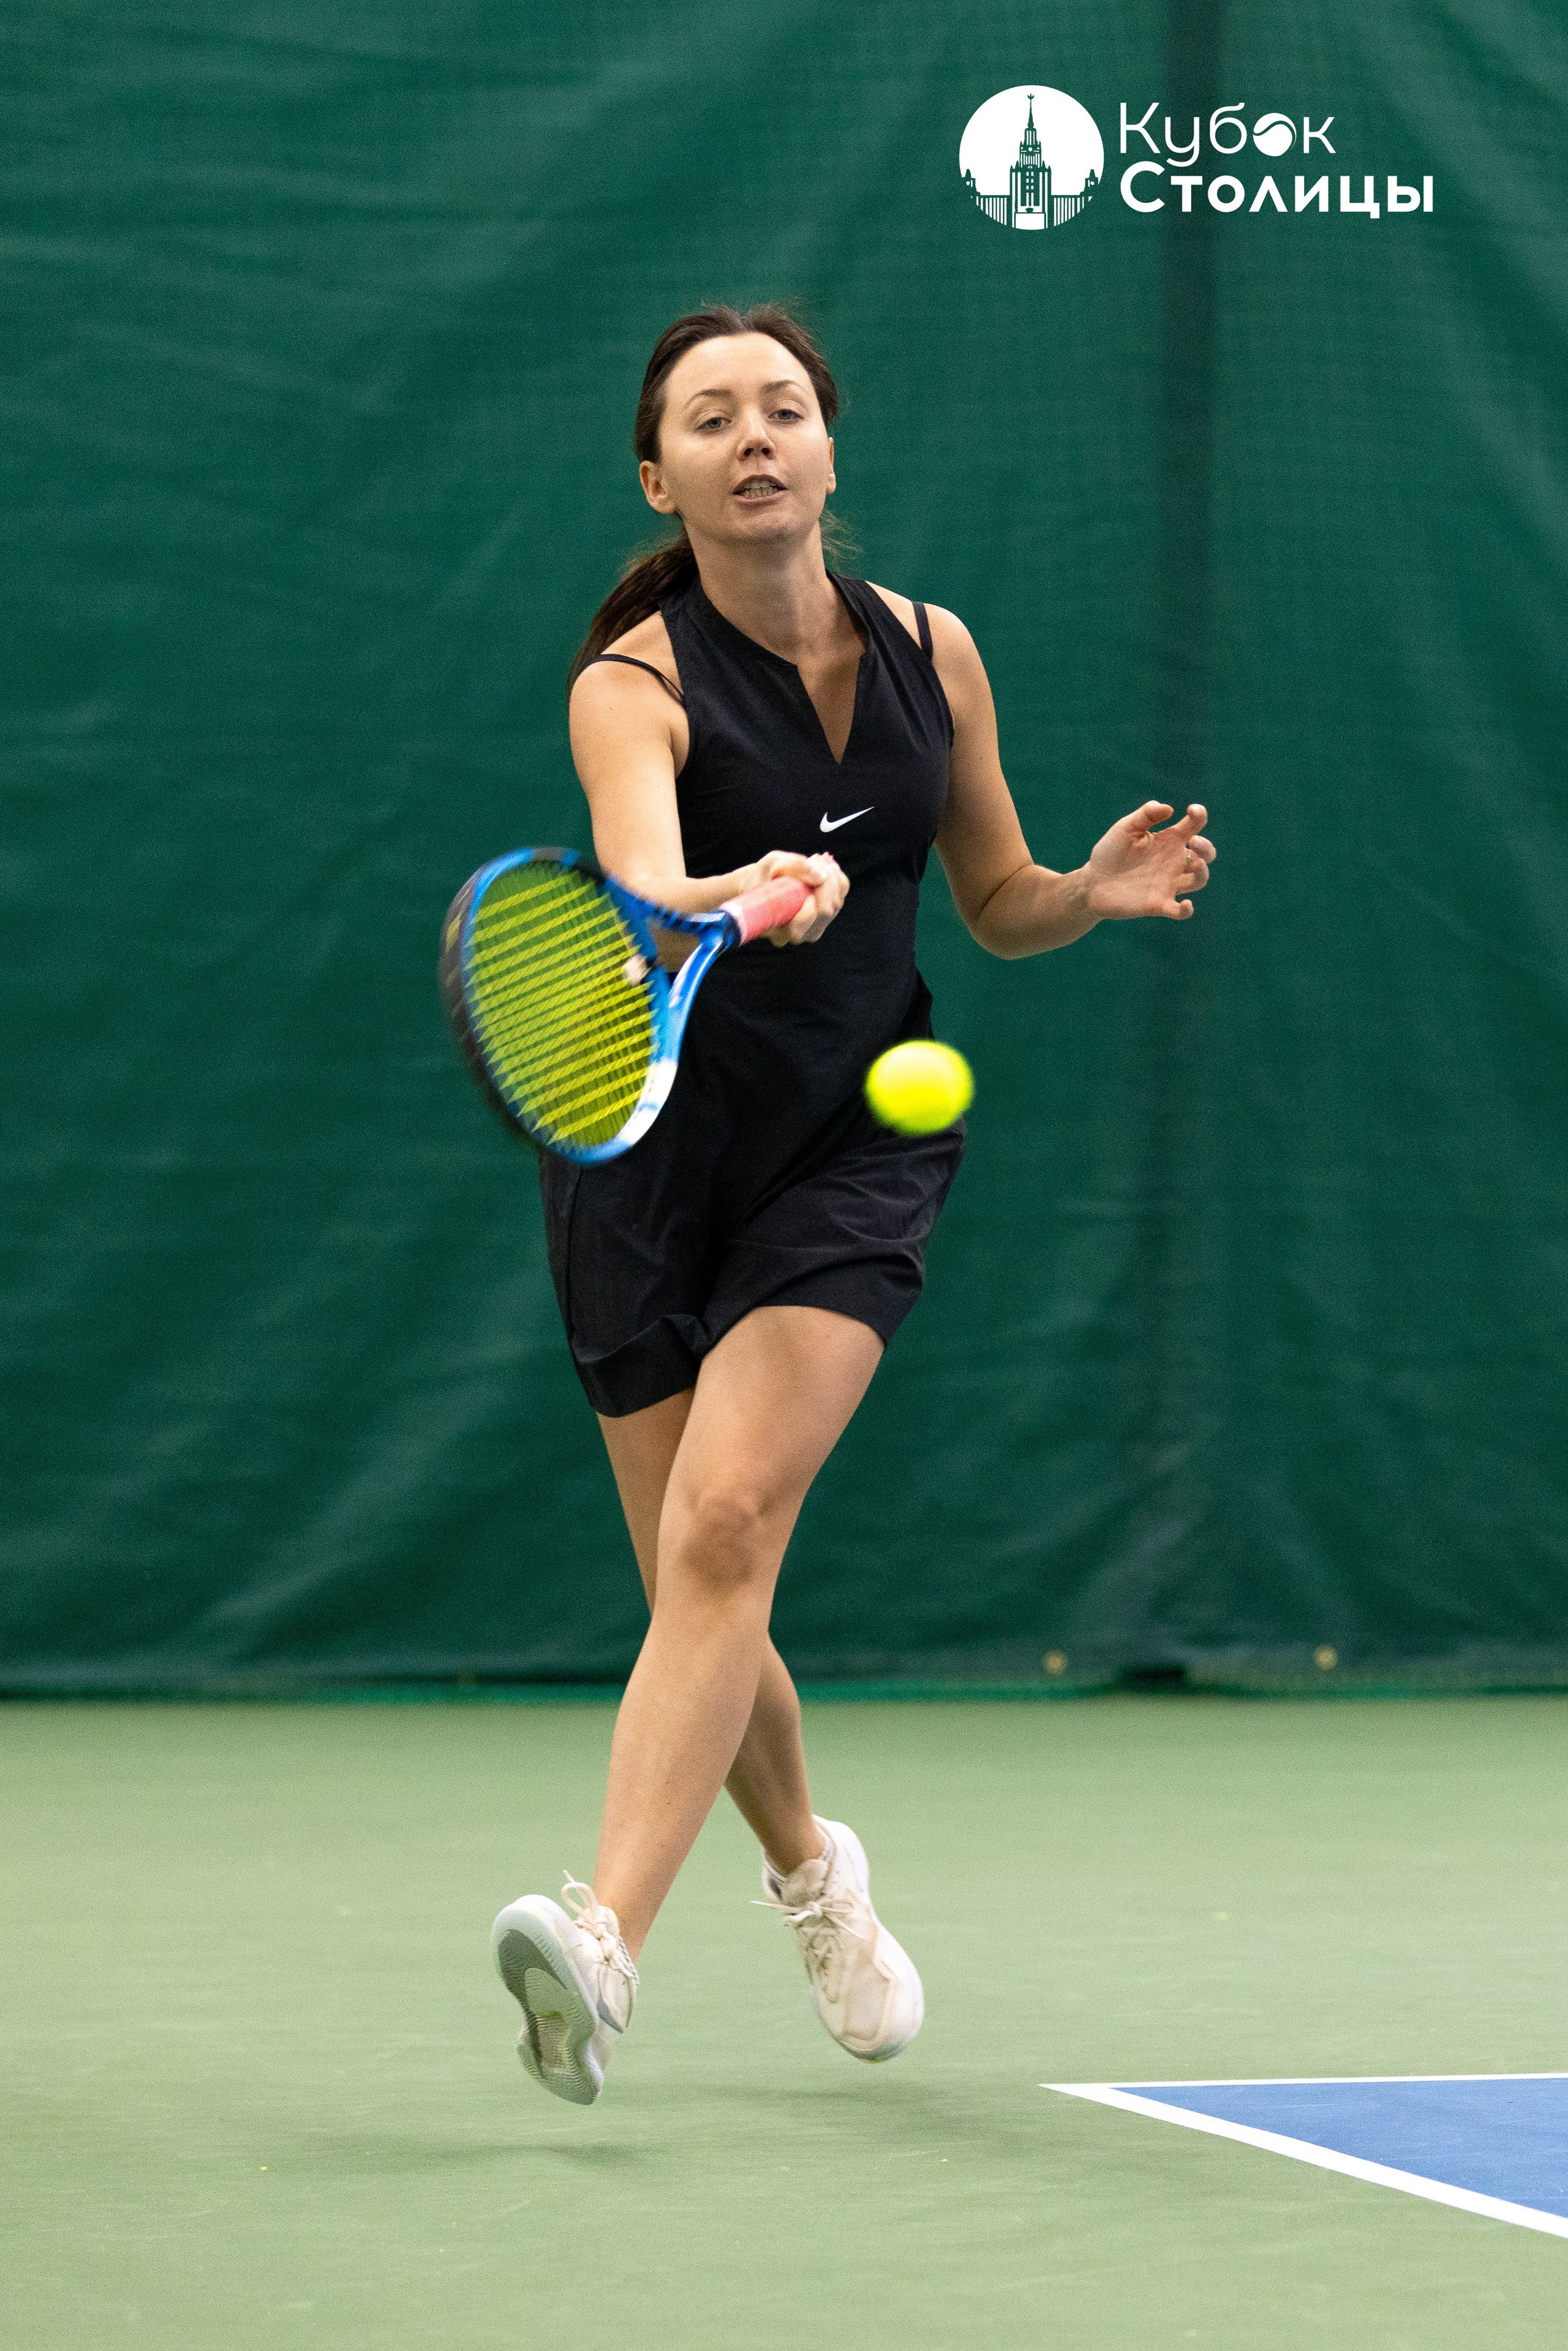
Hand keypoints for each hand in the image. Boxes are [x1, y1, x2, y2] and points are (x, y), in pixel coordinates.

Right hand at [744, 849, 849, 944]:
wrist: (760, 884)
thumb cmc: (761, 876)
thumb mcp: (771, 865)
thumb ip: (793, 868)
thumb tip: (822, 875)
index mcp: (781, 931)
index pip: (807, 921)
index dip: (812, 898)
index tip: (804, 877)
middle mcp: (802, 934)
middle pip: (826, 911)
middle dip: (825, 880)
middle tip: (813, 858)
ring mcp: (817, 927)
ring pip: (837, 902)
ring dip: (830, 876)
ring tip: (814, 859)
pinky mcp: (827, 916)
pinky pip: (841, 894)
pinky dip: (836, 877)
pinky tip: (824, 865)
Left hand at [1084, 802, 1214, 921]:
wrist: (1092, 882)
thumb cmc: (1110, 852)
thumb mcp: (1125, 828)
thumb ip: (1145, 815)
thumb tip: (1168, 808)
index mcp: (1168, 840)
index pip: (1194, 826)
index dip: (1199, 816)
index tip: (1192, 810)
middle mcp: (1174, 862)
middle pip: (1205, 854)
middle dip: (1206, 847)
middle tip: (1193, 841)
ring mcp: (1169, 884)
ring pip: (1198, 880)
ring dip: (1202, 873)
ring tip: (1196, 863)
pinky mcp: (1158, 904)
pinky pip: (1179, 911)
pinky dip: (1186, 910)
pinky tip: (1186, 905)